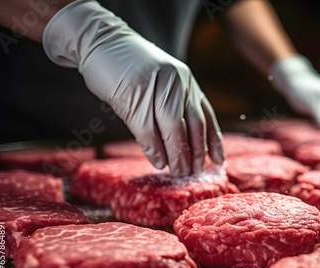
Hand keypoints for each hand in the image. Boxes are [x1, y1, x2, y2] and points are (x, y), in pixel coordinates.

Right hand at [42, 0, 223, 176]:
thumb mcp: (162, 82)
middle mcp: (178, 83)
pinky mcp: (133, 95)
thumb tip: (184, 143)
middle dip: (195, 154)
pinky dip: (154, 150)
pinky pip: (147, 130)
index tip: (218, 161)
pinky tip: (157, 162)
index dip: (213, 141)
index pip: (206, 116)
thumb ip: (175, 106)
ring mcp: (156, 88)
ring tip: (178, 174)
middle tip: (194, 173)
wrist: (101, 42)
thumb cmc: (131, 67)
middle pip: (194, 127)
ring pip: (173, 131)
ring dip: (177, 157)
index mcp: (187, 81)